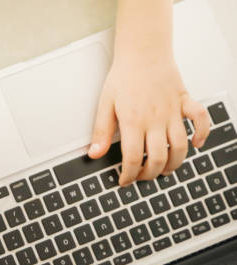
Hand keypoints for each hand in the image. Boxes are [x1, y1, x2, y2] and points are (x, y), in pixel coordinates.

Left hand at [88, 56, 210, 185]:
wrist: (143, 51)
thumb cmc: (124, 76)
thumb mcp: (104, 104)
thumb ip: (101, 131)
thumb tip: (94, 154)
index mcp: (133, 121)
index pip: (132, 158)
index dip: (128, 174)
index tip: (124, 180)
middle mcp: (155, 119)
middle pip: (157, 158)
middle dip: (148, 174)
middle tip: (141, 176)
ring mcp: (172, 112)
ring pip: (180, 146)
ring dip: (173, 164)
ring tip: (162, 169)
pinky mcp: (185, 102)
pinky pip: (201, 120)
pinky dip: (203, 134)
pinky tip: (196, 144)